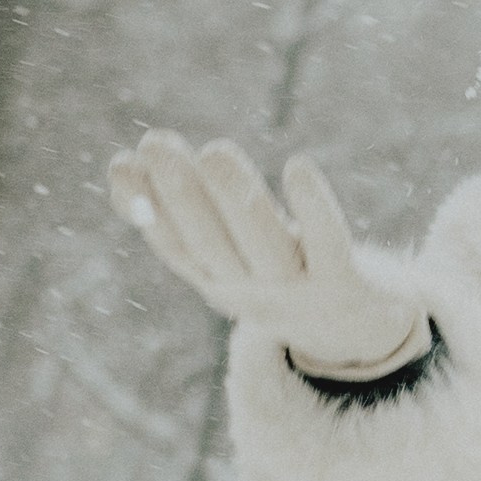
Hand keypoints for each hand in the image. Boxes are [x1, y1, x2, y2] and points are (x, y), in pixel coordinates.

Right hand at [107, 134, 427, 377]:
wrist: (359, 337)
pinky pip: (328, 245)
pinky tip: (297, 167)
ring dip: (235, 198)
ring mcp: (299, 291)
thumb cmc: (283, 279)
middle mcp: (253, 293)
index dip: (146, 207)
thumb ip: (182, 219)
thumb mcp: (228, 256)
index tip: (122, 164)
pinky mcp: (345, 285)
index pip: (176, 246)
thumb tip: (123, 168)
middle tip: (156, 143)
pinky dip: (313, 209)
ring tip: (214, 152)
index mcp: (220, 284)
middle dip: (182, 193)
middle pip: (213, 244)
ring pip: (263, 244)